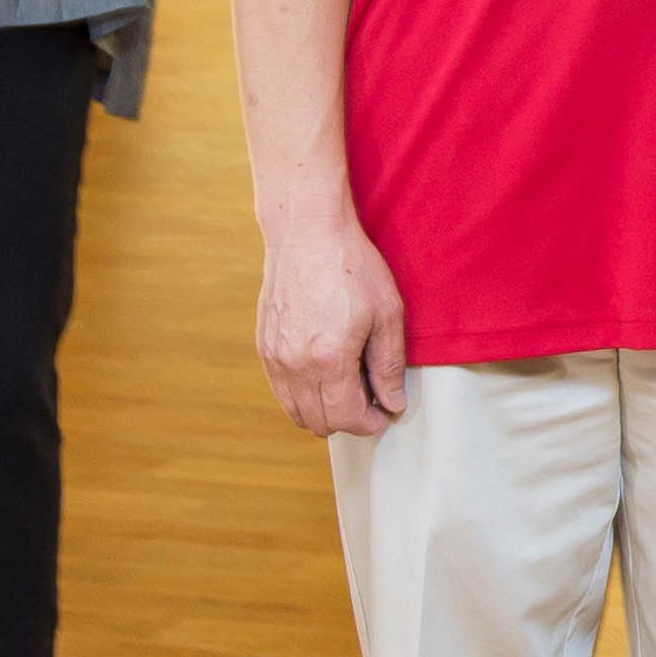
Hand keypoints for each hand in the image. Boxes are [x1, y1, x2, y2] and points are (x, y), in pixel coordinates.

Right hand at [258, 215, 411, 436]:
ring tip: (348, 386)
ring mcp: (274, 357)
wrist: (306, 234)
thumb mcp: (386, 314)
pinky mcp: (263, 346)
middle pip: (320, 422)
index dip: (370, 422)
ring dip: (323, 410)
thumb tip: (392, 403)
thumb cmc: (352, 267)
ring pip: (296, 411)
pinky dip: (302, 394)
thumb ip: (389, 366)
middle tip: (370, 397)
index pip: (347, 418)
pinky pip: (281, 390)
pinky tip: (324, 372)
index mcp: (329, 360)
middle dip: (349, 419)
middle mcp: (295, 365)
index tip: (385, 411)